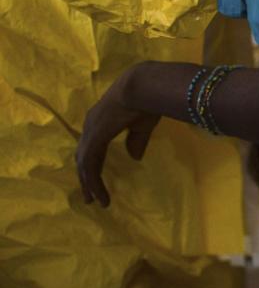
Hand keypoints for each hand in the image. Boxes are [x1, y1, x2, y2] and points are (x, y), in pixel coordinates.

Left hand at [76, 68, 158, 206]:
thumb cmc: (146, 100)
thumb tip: (134, 157)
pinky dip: (93, 182)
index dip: (93, 163)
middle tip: (89, 197)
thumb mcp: (142, 125)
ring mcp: (91, 131)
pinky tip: (98, 194)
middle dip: (86, 177)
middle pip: (83, 157)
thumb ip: (136, 140)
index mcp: (101, 120)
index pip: (92, 146)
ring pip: (84, 164)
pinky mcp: (95, 138)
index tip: (95, 179)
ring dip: (89, 183)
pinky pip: (90, 165)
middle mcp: (91, 125)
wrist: (143, 86)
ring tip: (94, 201)